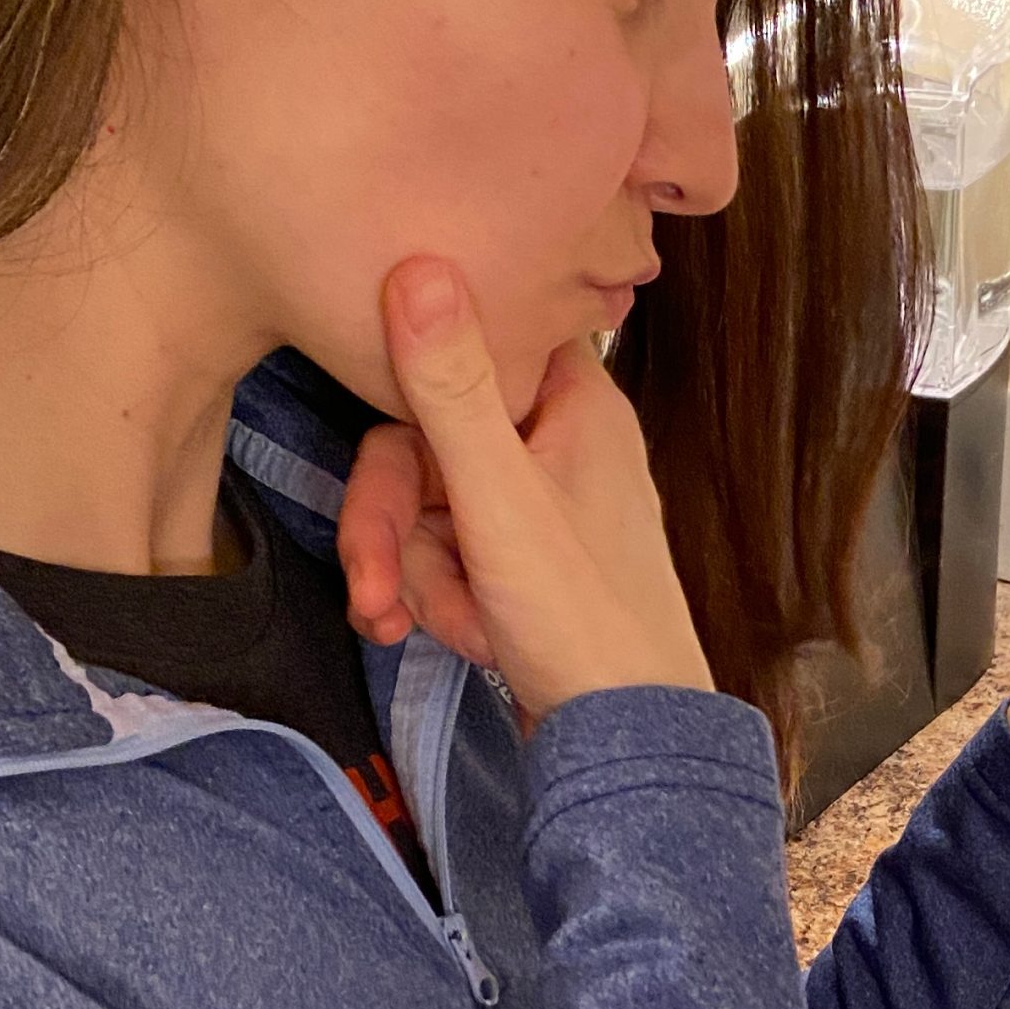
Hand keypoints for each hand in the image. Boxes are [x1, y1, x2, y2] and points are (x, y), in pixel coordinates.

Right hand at [336, 255, 713, 724]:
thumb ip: (451, 388)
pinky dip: (447, 599)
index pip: (463, 353)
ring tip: (468, 627)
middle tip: (380, 594)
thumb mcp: (499, 499)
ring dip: (424, 577)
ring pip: (428, 505)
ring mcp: (543, 502)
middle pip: (426, 442)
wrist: (629, 743)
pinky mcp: (526, 559)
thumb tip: (419, 265)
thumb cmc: (585, 623)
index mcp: (576, 401)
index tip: (391, 459)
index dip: (409, 409)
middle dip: (395, 528)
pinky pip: (450, 552)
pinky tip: (476, 640)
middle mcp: (562, 440)